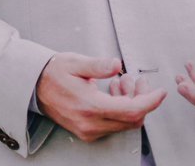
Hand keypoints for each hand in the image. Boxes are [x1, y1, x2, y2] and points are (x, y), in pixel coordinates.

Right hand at [36, 53, 165, 141]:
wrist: (33, 88)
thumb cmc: (53, 73)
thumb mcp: (74, 62)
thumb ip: (98, 65)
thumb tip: (117, 64)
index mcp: (90, 105)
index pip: (132, 110)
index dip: (150, 102)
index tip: (161, 92)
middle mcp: (91, 123)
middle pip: (132, 119)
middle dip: (141, 99)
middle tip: (137, 80)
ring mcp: (89, 130)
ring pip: (123, 122)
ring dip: (130, 103)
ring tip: (122, 82)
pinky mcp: (87, 132)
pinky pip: (113, 124)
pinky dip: (119, 109)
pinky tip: (113, 92)